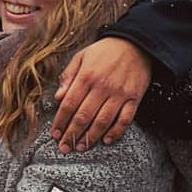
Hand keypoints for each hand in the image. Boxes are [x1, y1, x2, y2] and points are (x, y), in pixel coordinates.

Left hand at [51, 38, 152, 152]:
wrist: (137, 44)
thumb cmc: (105, 51)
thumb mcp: (82, 56)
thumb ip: (68, 76)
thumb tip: (58, 98)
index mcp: (86, 76)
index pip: (69, 104)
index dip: (61, 121)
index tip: (55, 134)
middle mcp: (102, 87)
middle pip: (84, 116)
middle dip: (72, 135)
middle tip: (64, 147)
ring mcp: (119, 94)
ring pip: (102, 121)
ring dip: (90, 137)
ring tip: (81, 148)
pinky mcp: (134, 98)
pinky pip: (125, 120)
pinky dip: (116, 132)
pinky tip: (106, 141)